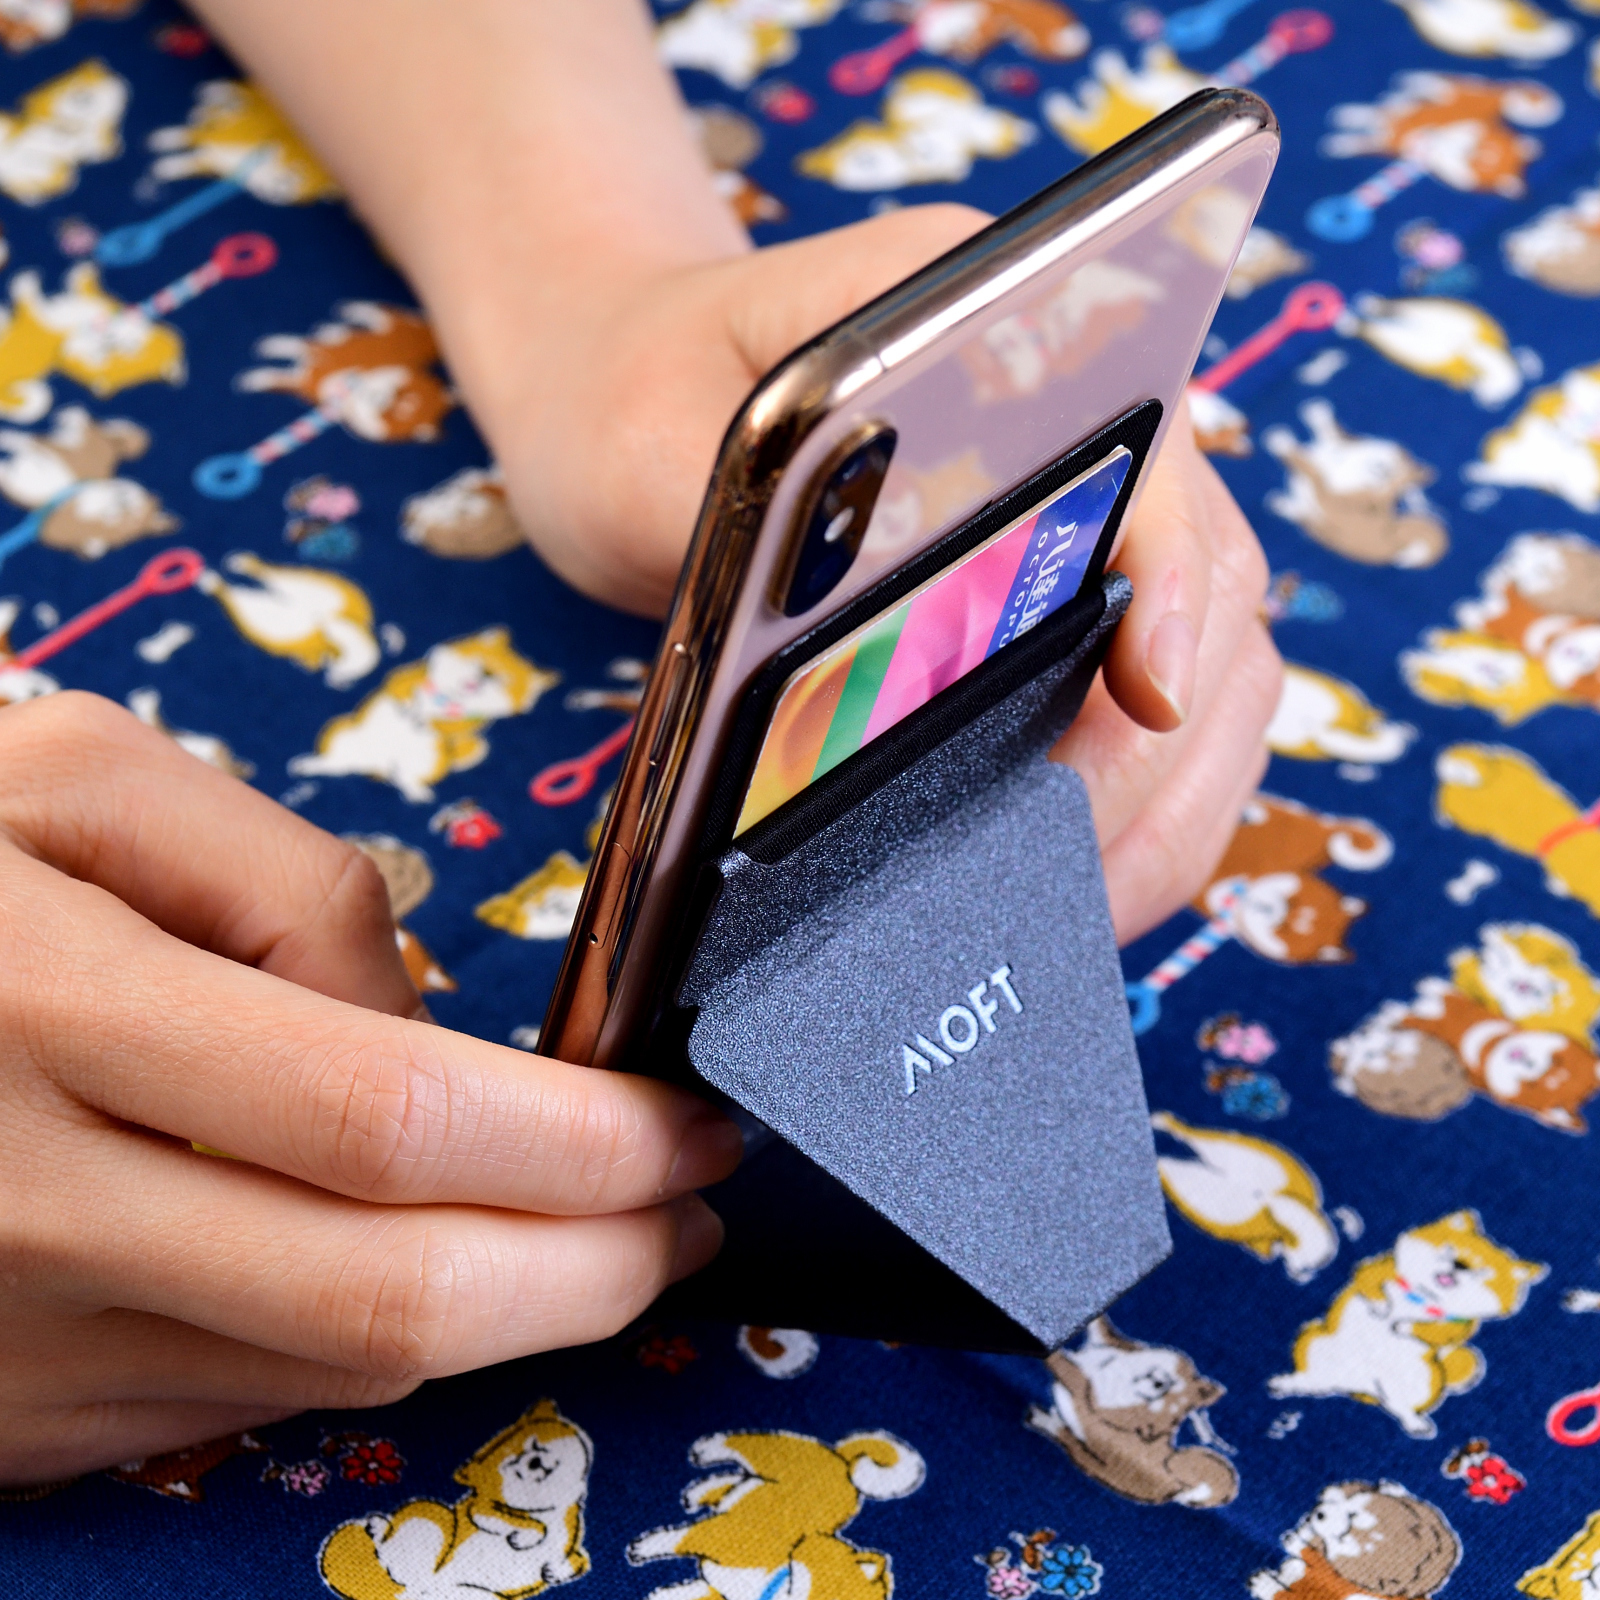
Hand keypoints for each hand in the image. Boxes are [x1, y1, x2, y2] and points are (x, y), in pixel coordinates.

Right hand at [0, 694, 738, 1483]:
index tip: (695, 1122)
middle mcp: (27, 1209)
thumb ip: (280, 884)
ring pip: (332, 1370)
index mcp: (49, 1013)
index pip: (395, 1123)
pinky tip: (433, 1265)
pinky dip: (374, 1341)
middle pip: (392, 1298)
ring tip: (612, 1236)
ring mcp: (5, 1341)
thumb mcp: (72, 775)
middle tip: (701, 1210)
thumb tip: (420, 1030)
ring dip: (514, 1316)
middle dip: (597, 1270)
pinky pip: (237, 1397)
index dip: (586, 1144)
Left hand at [463, 205, 1278, 943]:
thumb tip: (874, 653)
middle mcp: (1076, 415)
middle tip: (1065, 869)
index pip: (1151, 460)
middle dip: (1160, 747)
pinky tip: (1064, 878)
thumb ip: (765, 536)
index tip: (1145, 702)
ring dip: (1165, 797)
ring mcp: (1079, 513)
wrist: (606, 389)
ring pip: (1202, 665)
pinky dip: (1132, 805)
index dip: (1173, 587)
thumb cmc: (621, 399)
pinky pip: (1141, 708)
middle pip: (1208, 588)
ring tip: (1071, 908)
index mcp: (1000, 325)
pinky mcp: (1053, 594)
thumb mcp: (650, 451)